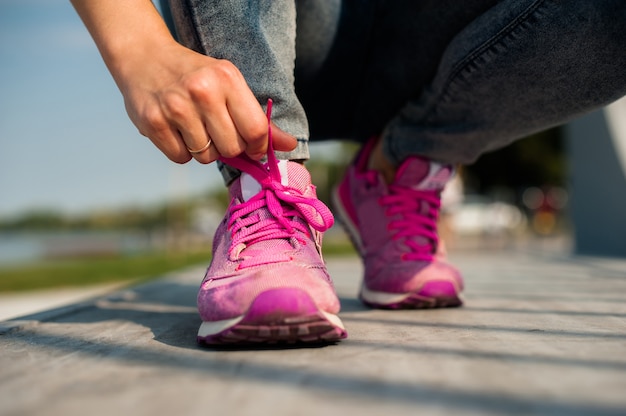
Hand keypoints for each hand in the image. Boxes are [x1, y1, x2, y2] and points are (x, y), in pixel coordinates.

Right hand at [120, 43, 296, 163]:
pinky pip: (181, 158)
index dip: (257, 147)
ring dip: (204, 150)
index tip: (251, 146)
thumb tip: (291, 147)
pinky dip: (182, 151)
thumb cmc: (196, 76)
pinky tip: (176, 130)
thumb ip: (259, 120)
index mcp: (228, 78)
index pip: (255, 130)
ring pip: (206, 156)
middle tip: (217, 130)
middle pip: (231, 148)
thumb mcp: (230, 86)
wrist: (145, 57)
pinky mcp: (153, 122)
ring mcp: (176, 107)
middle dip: (228, 147)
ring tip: (194, 126)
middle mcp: (203, 91)